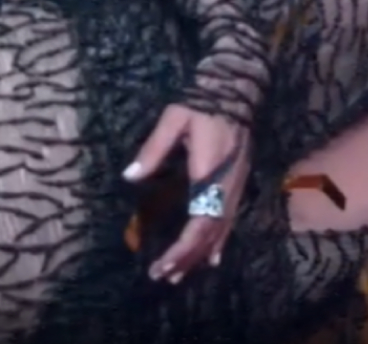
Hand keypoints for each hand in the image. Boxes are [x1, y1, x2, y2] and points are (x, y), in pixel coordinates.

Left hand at [124, 103, 249, 283]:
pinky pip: (229, 221)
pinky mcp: (237, 185)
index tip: (162, 264)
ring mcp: (235, 188)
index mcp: (209, 174)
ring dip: (199, 254)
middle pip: (209, 234)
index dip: (182, 248)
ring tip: (180, 275)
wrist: (236, 92)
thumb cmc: (201, 104)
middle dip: (186, 258)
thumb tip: (130, 176)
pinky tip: (212, 258)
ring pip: (220, 231)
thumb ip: (153, 150)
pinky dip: (219, 242)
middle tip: (163, 276)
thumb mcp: (174, 120)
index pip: (199, 223)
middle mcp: (226, 187)